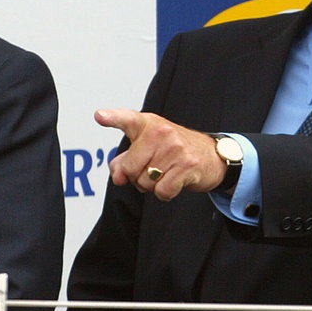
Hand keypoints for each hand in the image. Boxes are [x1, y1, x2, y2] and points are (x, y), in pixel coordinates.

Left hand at [96, 109, 224, 200]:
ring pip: (145, 182)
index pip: (127, 120)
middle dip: (136, 176)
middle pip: (130, 168)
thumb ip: (125, 161)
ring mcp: (175, 148)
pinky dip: (165, 193)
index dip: (112, 118)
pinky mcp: (187, 165)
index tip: (99, 116)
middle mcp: (161, 132)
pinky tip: (175, 182)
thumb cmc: (175, 150)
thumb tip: (118, 176)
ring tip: (166, 173)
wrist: (211, 155)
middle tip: (152, 169)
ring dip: (152, 186)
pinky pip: (162, 191)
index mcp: (148, 124)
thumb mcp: (148, 148)